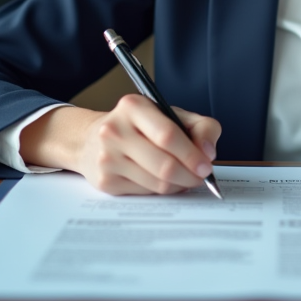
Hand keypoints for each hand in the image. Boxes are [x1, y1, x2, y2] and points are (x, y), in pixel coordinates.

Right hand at [20, 97, 220, 195]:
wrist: (91, 139)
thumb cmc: (139, 126)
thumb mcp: (170, 114)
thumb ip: (200, 126)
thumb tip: (208, 152)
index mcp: (133, 107)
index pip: (168, 135)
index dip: (192, 154)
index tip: (207, 165)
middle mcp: (115, 130)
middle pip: (164, 164)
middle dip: (190, 175)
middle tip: (200, 177)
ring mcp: (107, 158)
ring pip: (157, 183)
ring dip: (179, 185)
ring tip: (185, 179)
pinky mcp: (105, 182)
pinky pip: (146, 193)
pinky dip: (163, 191)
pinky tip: (165, 182)